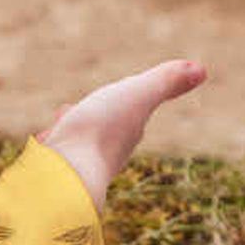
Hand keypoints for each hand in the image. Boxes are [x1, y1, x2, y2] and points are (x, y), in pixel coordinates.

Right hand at [39, 56, 207, 208]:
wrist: (64, 174)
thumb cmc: (101, 131)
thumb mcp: (136, 95)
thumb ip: (165, 82)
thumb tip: (201, 69)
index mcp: (127, 133)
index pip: (128, 112)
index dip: (124, 98)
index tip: (123, 90)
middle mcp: (106, 152)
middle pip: (101, 129)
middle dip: (92, 114)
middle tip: (83, 107)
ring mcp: (79, 163)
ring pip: (77, 141)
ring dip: (70, 129)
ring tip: (60, 121)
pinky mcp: (56, 173)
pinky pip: (57, 155)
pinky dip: (53, 145)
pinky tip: (42, 143)